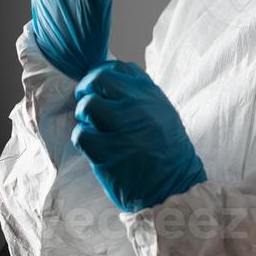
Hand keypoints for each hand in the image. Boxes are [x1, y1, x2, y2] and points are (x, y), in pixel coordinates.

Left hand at [72, 61, 206, 212]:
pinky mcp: (108, 152)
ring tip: (93, 128)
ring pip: (87, 106)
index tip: (97, 86)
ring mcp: (123, 128)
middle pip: (98, 80)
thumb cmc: (167, 152)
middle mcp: (138, 107)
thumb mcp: (163, 114)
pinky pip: (81, 135)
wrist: (174, 187)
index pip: (118, 68)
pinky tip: (93, 146)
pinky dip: (83, 139)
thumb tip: (110, 85)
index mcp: (151, 95)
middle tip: (86, 103)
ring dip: (84, 117)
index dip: (101, 74)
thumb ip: (141, 97)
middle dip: (86, 89)